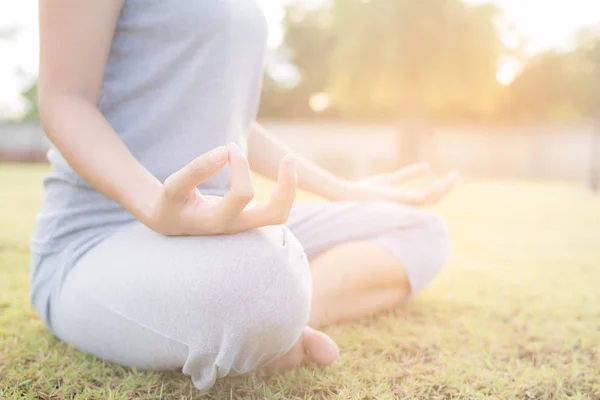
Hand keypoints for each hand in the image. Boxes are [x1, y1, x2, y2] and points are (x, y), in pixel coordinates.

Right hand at [146, 143, 296, 235]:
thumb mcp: (173, 186)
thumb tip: (223, 151)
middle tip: (288, 157)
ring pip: (280, 214)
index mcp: (216, 222)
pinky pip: (276, 207)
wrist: (171, 221)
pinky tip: (282, 169)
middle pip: (275, 215)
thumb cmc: (172, 202)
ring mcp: (245, 224)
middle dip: (286, 187)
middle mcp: (236, 226)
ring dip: (289, 188)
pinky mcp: (250, 217)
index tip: (228, 148)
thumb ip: (196, 169)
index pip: (242, 194)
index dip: (240, 166)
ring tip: (288, 161)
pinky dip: (283, 188)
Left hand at [342, 162, 458, 205]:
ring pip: (433, 198)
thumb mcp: (390, 179)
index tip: (429, 169)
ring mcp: (407, 204)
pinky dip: (433, 186)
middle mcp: (409, 205)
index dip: (434, 185)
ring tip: (454, 175)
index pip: (426, 197)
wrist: (352, 194)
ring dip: (446, 187)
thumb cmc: (366, 189)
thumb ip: (406, 174)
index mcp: (406, 202)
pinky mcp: (404, 200)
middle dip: (446, 187)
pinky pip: (425, 196)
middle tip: (456, 174)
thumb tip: (426, 165)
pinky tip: (433, 175)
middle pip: (434, 199)